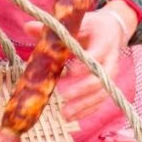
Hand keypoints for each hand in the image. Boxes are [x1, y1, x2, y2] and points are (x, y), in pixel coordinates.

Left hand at [23, 1, 136, 121]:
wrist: (114, 30)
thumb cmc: (91, 26)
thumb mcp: (77, 24)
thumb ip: (54, 28)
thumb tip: (27, 27)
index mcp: (104, 41)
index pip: (97, 55)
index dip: (84, 65)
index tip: (68, 72)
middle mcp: (111, 60)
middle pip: (101, 78)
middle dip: (82, 89)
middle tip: (63, 95)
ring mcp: (111, 74)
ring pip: (102, 93)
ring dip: (84, 105)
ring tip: (65, 115)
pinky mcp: (109, 85)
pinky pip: (100, 100)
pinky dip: (87, 110)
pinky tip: (73, 117)